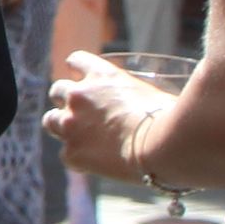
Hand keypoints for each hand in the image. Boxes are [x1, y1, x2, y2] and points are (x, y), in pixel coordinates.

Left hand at [43, 47, 167, 180]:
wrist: (165, 146)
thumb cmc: (174, 119)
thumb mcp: (156, 93)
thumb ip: (139, 94)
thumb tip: (153, 101)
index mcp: (101, 74)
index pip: (75, 60)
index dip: (79, 70)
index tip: (84, 80)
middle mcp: (79, 95)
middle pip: (57, 91)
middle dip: (68, 101)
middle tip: (82, 113)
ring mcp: (71, 124)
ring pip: (51, 121)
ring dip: (63, 126)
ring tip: (81, 137)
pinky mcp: (73, 153)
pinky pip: (67, 154)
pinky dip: (79, 158)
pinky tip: (94, 162)